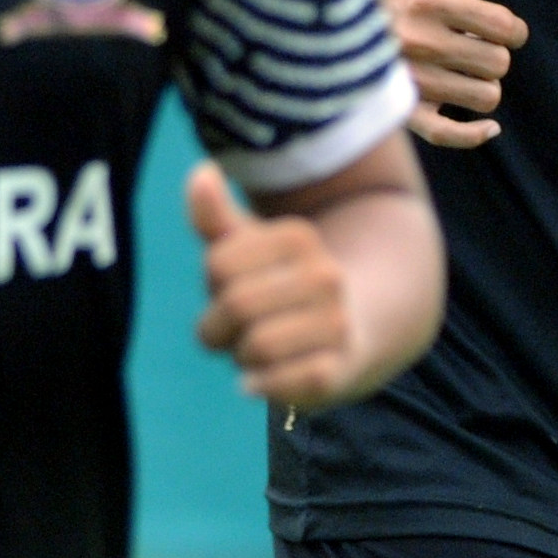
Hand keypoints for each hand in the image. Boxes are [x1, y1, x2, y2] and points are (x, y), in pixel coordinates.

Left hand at [189, 163, 374, 406]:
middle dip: (219, 326)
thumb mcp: (249, 248)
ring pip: (257, 346)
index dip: (213, 284)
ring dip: (241, 358)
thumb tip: (201, 172)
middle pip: (236, 305)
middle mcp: (325, 276)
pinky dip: (261, 385)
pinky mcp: (341, 370)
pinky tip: (260, 380)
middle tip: (235, 330)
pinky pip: (284, 383)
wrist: (356, 328)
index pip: (219, 263)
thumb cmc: (282, 286)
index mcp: (299, 237)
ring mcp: (338, 324)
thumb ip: (216, 216)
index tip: (232, 288)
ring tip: (255, 352)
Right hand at [388, 0, 532, 148]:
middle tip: (473, 50)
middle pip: (499, 64)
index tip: (500, 29)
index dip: (513, 30)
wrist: (343, 30)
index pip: (505, 26)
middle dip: (494, 57)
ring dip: (483, 88)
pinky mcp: (404, 114)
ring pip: (486, 97)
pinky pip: (451, 136)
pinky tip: (487, 127)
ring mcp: (411, 81)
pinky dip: (475, 134)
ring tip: (463, 74)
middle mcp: (420, 43)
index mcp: (431, 4)